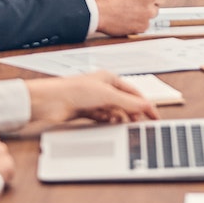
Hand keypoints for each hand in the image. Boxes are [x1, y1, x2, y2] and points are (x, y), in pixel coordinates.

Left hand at [25, 71, 161, 126]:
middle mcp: (102, 89)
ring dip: (119, 117)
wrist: (50, 102)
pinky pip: (102, 118)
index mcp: (110, 79)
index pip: (134, 93)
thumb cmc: (73, 90)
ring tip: (121, 123)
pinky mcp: (86, 112)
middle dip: (132, 113)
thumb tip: (146, 106)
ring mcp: (94, 101)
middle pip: (125, 103)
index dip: (145, 104)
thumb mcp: (107, 95)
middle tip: (139, 123)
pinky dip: (107, 121)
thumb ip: (128, 102)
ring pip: (114, 111)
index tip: (154, 116)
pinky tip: (109, 122)